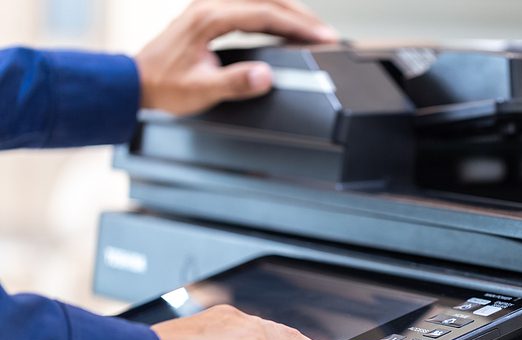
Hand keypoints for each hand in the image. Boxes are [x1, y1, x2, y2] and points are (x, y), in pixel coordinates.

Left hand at [135, 0, 338, 115]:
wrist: (137, 82)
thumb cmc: (163, 85)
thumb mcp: (201, 90)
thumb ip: (235, 83)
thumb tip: (265, 76)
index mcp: (209, 17)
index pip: (265, 13)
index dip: (297, 25)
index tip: (321, 36)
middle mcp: (210, 5)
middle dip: (300, 14)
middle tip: (324, 32)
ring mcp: (210, 6)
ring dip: (288, 10)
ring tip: (311, 28)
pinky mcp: (211, 13)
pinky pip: (250, 5)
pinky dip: (273, 13)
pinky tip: (284, 25)